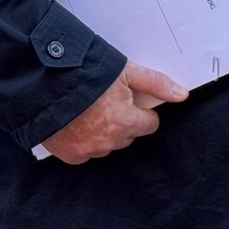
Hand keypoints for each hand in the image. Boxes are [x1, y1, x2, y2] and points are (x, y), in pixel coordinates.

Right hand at [41, 60, 187, 163]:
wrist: (45, 85)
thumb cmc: (87, 76)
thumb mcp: (127, 72)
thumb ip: (157, 84)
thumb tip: (182, 95)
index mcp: (125, 122)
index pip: (150, 125)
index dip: (143, 112)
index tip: (132, 102)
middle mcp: (108, 141)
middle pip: (129, 135)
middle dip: (125, 121)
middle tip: (109, 103)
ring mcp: (88, 150)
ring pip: (109, 145)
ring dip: (106, 132)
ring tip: (93, 112)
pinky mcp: (70, 156)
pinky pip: (87, 152)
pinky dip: (86, 141)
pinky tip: (79, 124)